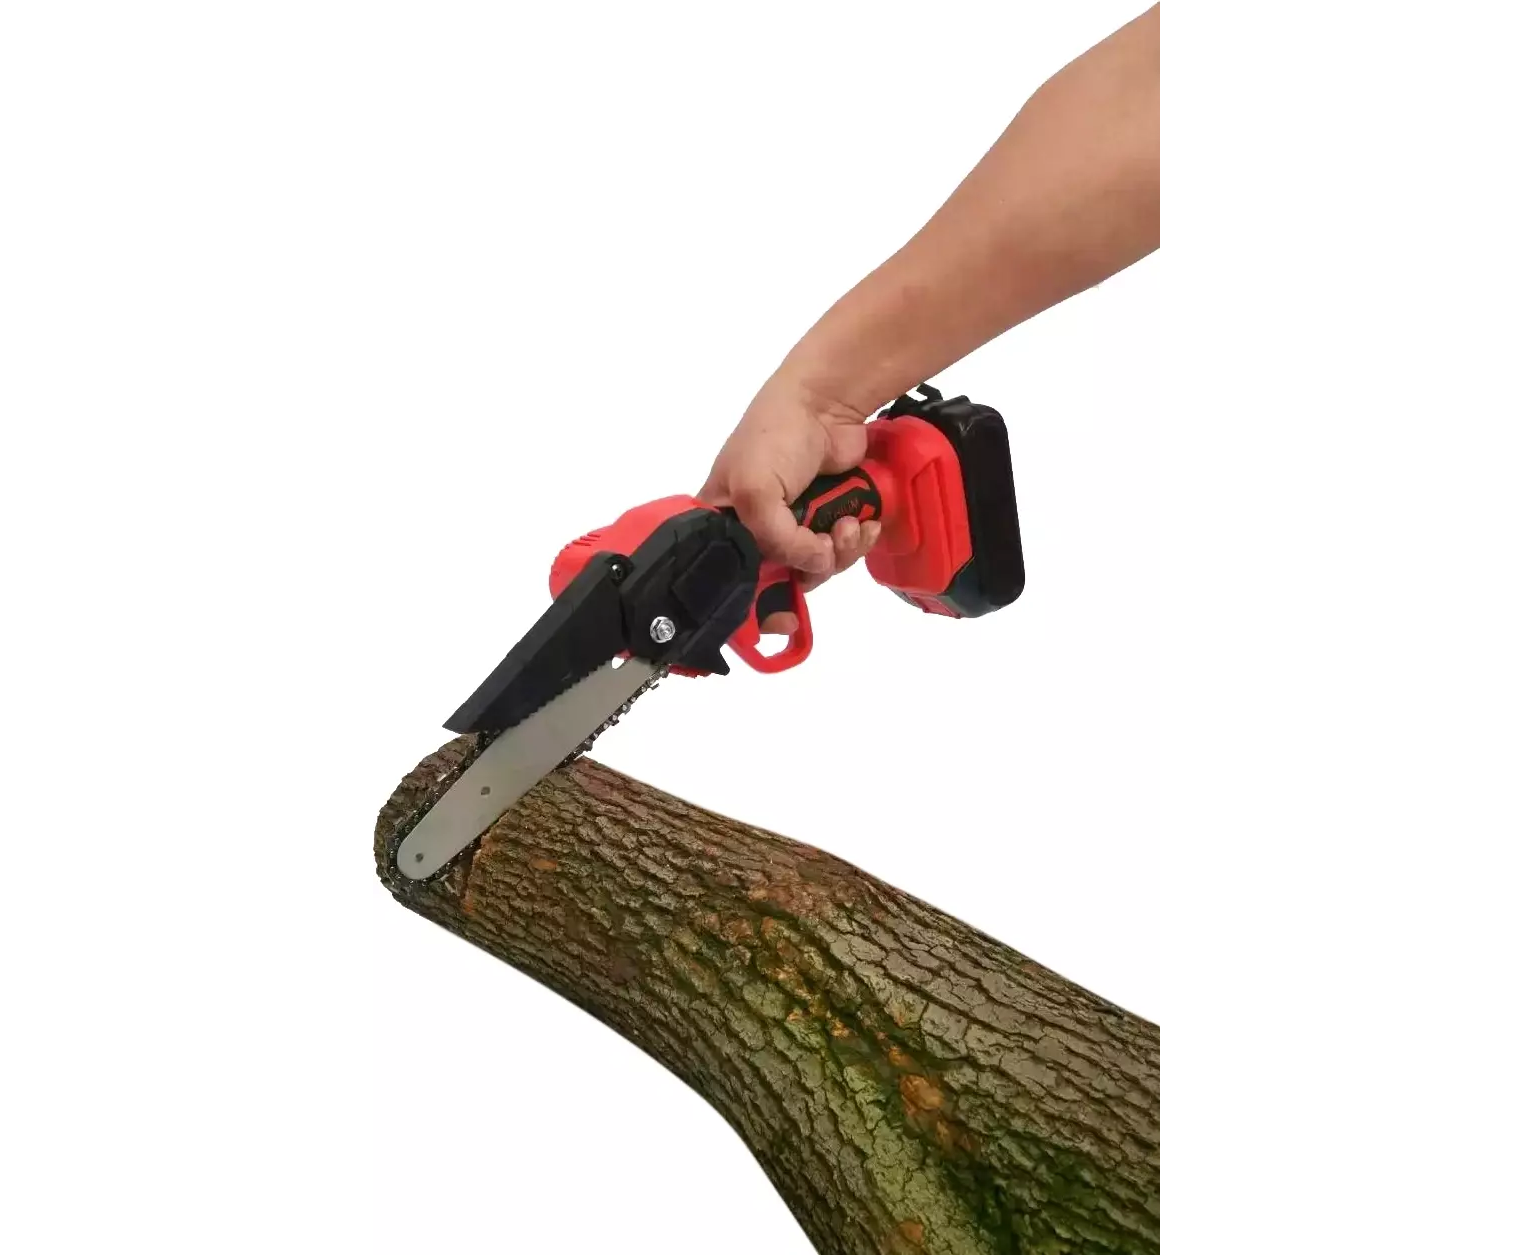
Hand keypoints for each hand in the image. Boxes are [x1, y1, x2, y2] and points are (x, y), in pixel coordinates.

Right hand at [701, 377, 881, 632]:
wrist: (824, 402)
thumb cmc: (772, 436)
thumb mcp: (754, 490)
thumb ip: (775, 540)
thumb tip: (815, 565)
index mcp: (723, 525)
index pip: (729, 581)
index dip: (753, 608)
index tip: (779, 623)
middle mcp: (756, 531)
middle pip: (781, 581)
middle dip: (808, 572)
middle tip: (822, 550)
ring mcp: (795, 526)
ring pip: (818, 569)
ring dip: (839, 553)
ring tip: (845, 525)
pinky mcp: (829, 517)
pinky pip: (844, 550)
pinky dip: (857, 540)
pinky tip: (862, 522)